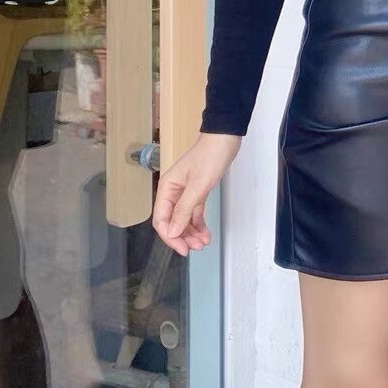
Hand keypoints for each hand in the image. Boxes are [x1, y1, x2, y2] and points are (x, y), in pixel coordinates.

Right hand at [152, 132, 241, 255]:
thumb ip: (184, 210)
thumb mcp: (198, 185)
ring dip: (192, 233)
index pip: (161, 220)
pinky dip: (199, 224)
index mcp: (167, 188)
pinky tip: (205, 233)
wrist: (225, 138)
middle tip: (197, 247)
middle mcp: (173, 192)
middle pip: (172, 222)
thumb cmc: (210, 156)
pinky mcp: (197, 191)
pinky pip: (194, 212)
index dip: (170, 237)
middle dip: (183, 236)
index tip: (183, 249)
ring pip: (183, 219)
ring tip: (203, 243)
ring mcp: (185, 192)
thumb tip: (171, 232)